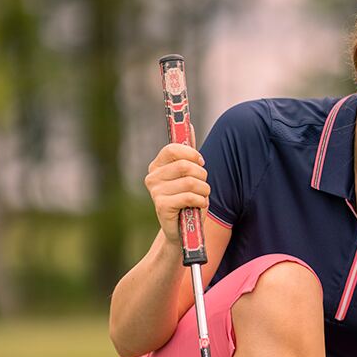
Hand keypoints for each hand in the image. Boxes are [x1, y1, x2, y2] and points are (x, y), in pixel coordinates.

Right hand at [143, 124, 207, 246]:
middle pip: (186, 165)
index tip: (200, 163)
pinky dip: (201, 201)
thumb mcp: (189, 175)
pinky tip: (198, 207)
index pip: (174, 149)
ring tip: (201, 197)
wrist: (182, 232)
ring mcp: (155, 192)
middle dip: (202, 175)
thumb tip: (189, 124)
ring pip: (191, 182)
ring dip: (204, 190)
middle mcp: (152, 177)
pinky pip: (190, 197)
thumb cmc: (188, 201)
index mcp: (157, 166)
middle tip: (203, 185)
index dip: (192, 155)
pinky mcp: (162, 207)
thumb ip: (188, 153)